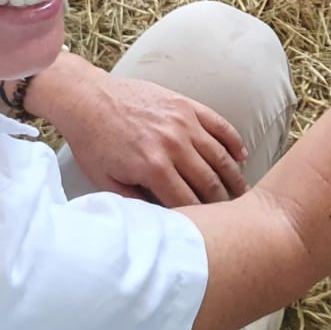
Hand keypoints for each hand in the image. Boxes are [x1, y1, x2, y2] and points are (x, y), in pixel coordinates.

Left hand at [28, 53, 250, 207]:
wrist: (87, 100)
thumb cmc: (93, 142)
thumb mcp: (105, 182)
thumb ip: (135, 204)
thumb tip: (161, 221)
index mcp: (153, 167)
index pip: (188, 203)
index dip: (202, 219)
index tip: (212, 229)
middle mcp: (173, 144)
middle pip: (209, 182)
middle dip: (223, 202)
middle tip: (234, 215)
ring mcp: (183, 122)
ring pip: (219, 155)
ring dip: (234, 176)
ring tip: (243, 190)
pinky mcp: (186, 105)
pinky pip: (218, 124)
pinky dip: (233, 141)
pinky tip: (241, 156)